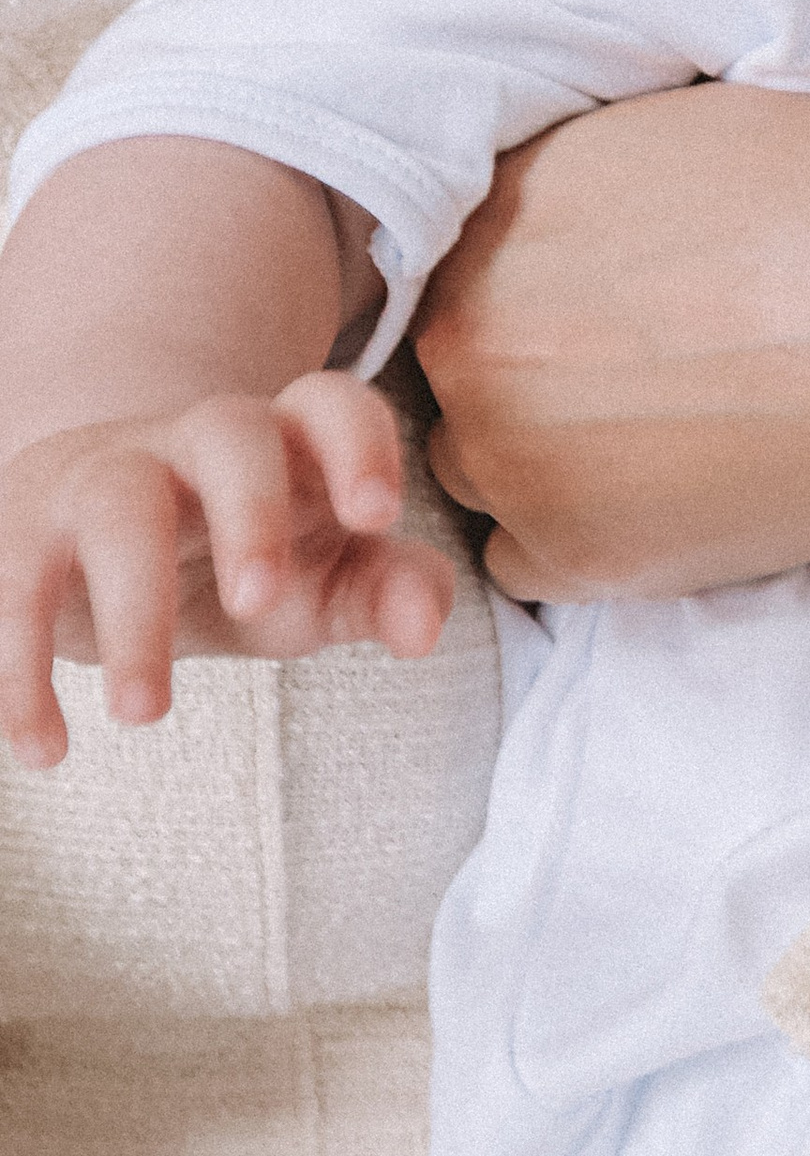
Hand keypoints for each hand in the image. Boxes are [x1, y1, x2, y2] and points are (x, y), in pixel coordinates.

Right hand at [0, 375, 452, 765]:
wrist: (104, 536)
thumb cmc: (246, 560)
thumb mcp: (326, 577)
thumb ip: (390, 589)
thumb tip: (423, 630)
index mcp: (288, 443)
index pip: (331, 406)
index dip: (358, 446)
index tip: (377, 514)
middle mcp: (195, 441)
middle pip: (227, 435)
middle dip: (250, 512)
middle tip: (257, 603)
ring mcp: (102, 473)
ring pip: (117, 509)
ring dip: (132, 612)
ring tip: (143, 716)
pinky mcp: (21, 526)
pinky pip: (12, 585)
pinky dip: (20, 670)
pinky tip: (45, 749)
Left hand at [413, 86, 809, 596]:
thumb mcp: (677, 134)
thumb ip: (579, 184)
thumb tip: (567, 226)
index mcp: (493, 211)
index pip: (464, 266)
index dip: (538, 295)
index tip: (609, 313)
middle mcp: (469, 330)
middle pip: (463, 371)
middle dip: (536, 378)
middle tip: (647, 380)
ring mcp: (511, 452)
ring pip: (483, 472)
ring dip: (550, 465)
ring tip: (668, 442)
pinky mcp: (575, 553)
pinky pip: (527, 564)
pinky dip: (587, 542)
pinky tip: (672, 500)